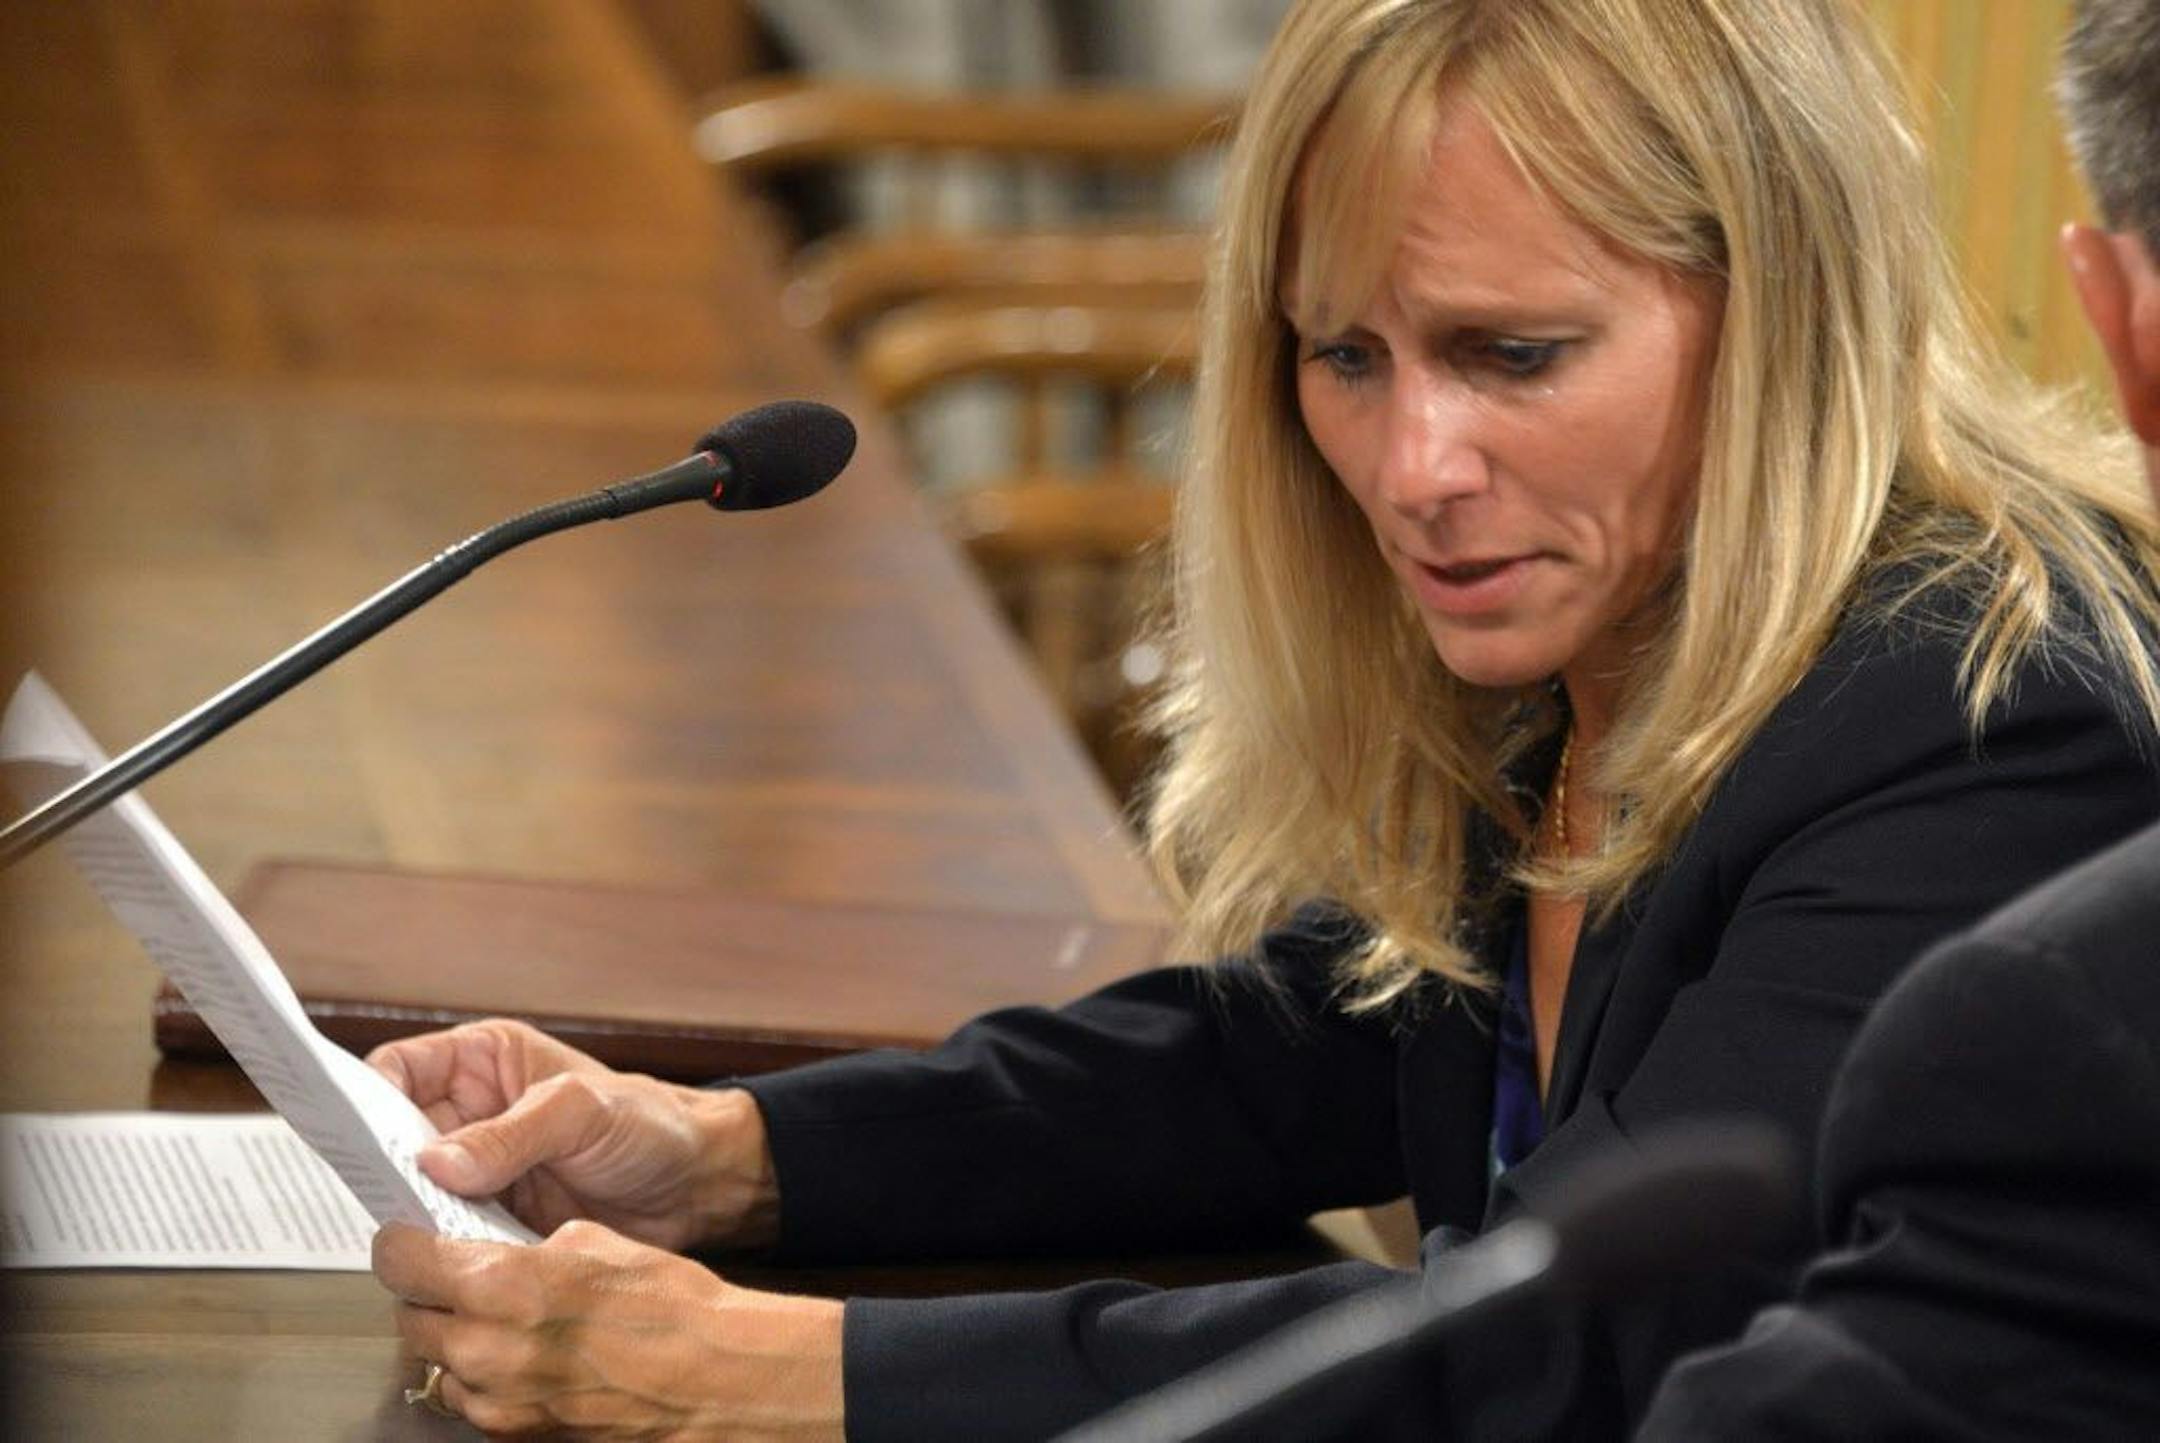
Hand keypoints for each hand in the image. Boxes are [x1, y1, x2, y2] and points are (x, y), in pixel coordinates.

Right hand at [369, 1019, 777, 1250]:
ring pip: (415, 1193)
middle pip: (393, 1138)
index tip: (348, 1136)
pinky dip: (445, 1248)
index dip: (366, 1099)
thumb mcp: (582, 1113)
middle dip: (382, 1169)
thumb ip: (510, 1135)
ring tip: (412, 1236)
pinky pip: (449, 1234)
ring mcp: (482, 1170)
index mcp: (484, 1062)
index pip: (397, 1069)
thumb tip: (434, 1163)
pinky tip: (444, 1263)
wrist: (701, 1184)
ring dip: (414, 1215)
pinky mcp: (496, 1220)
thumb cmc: (652, 1123)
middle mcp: (472, 1114)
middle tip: (377, 1198)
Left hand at [375, 1219, 843, 1438]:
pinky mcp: (517, 1434)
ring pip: (438, 1366)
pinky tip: (524, 1356)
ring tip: (501, 1320)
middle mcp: (487, 1348)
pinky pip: (474, 1401)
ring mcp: (498, 1401)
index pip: (400, 1262)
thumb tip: (492, 1247)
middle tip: (457, 1277)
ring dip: (456, 1340)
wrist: (712, 1375)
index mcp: (502, 1285)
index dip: (402, 1243)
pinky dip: (485, 1378)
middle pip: (409, 1319)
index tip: (410, 1238)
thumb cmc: (667, 1306)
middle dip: (427, 1295)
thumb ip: (525, 1246)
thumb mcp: (592, 1238)